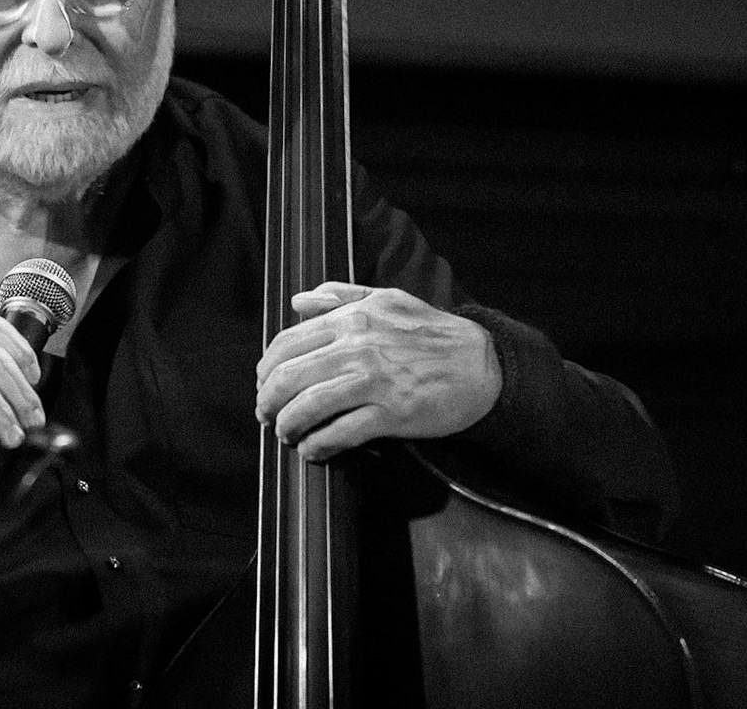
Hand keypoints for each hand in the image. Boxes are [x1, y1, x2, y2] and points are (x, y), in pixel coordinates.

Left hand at [255, 281, 500, 462]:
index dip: (267, 369)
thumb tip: (299, 301)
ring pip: (308, 407)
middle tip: (266, 415)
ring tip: (286, 435)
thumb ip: (342, 297)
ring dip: (287, 426)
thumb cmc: (432, 334)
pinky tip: (312, 450)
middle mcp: (357, 348)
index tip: (264, 385)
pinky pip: (339, 433)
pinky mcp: (391, 414)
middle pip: (288, 377)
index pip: (287, 343)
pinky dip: (318, 445)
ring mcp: (373, 382)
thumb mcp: (388, 300)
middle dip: (268, 402)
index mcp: (351, 319)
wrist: (482, 365)